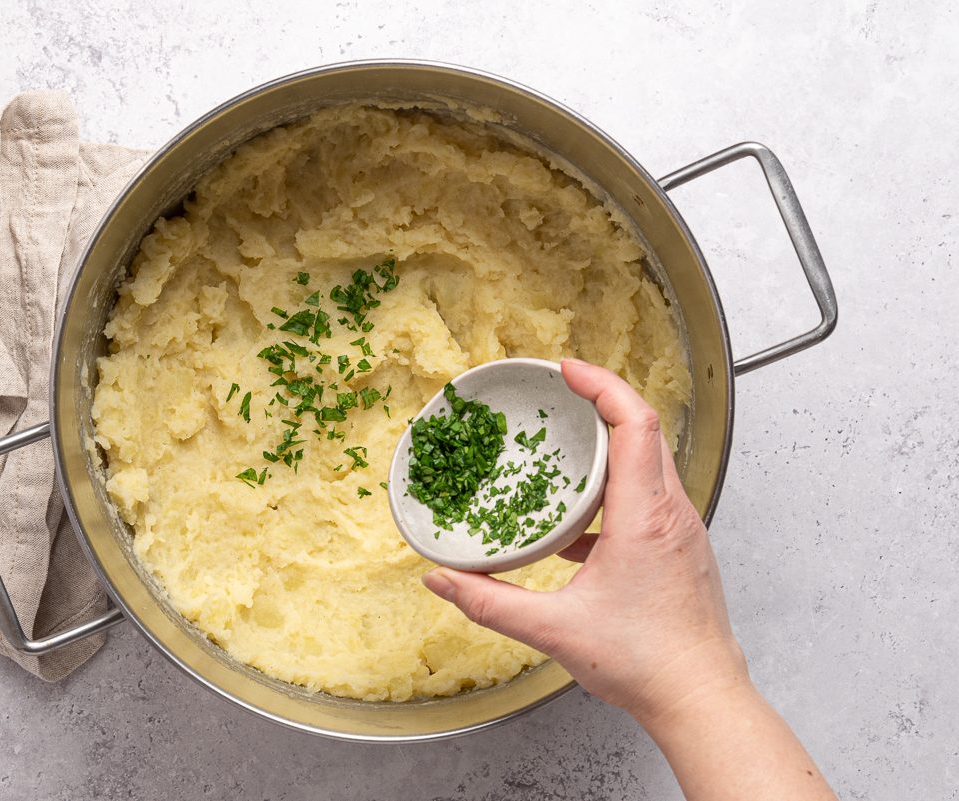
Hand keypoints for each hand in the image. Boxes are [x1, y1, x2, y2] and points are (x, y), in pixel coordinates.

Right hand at [422, 358, 748, 723]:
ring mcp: (681, 530)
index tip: (568, 369)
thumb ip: (489, 603)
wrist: (701, 699)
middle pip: (642, 432)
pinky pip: (648, 497)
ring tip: (562, 452)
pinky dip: (613, 489)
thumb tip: (442, 580)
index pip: (633, 423)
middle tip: (557, 397)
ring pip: (647, 465)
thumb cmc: (646, 663)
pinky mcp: (680, 549)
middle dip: (599, 405)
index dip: (602, 385)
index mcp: (645, 516)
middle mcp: (670, 513)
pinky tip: (578, 524)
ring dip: (607, 448)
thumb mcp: (553, 629)